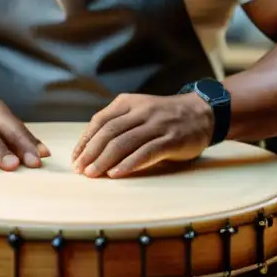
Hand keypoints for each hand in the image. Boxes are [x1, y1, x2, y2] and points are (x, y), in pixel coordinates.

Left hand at [71, 93, 212, 177]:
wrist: (202, 113)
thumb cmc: (164, 117)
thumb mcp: (139, 110)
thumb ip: (118, 123)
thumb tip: (89, 147)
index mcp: (129, 102)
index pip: (100, 121)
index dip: (85, 140)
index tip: (75, 158)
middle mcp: (142, 111)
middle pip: (109, 132)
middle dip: (91, 152)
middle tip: (80, 170)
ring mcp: (157, 124)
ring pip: (124, 142)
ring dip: (105, 160)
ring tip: (93, 174)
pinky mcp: (172, 139)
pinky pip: (146, 152)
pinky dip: (129, 163)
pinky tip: (117, 173)